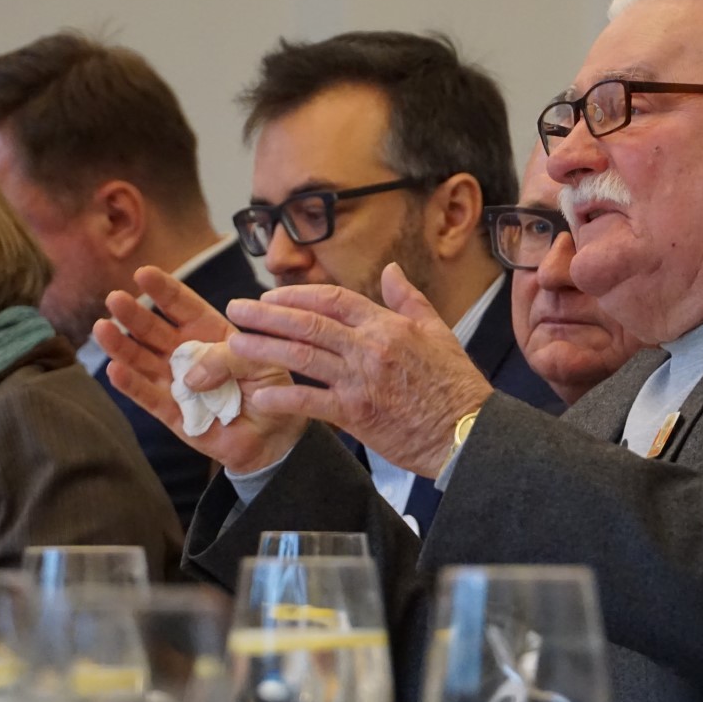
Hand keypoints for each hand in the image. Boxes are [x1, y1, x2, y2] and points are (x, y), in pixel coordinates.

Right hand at [96, 266, 307, 473]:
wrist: (275, 433)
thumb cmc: (270, 389)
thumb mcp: (262, 361)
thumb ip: (230, 358)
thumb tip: (190, 375)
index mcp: (210, 333)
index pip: (183, 307)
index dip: (164, 291)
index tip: (143, 273)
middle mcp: (187, 355)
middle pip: (155, 331)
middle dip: (135, 314)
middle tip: (114, 298)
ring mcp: (177, 383)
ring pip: (143, 361)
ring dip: (122, 346)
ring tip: (101, 328)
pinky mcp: (173, 414)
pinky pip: (149, 398)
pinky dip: (131, 385)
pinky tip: (113, 370)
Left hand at [195, 263, 494, 477]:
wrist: (467, 432)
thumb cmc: (455, 385)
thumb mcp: (438, 331)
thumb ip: (409, 299)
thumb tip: (392, 269)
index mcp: (388, 325)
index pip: (334, 299)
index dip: (298, 294)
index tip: (271, 295)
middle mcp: (370, 347)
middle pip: (309, 322)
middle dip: (267, 314)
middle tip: (237, 309)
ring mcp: (362, 380)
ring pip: (303, 356)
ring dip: (264, 348)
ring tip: (235, 343)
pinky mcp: (357, 414)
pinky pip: (311, 401)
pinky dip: (284, 396)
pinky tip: (260, 393)